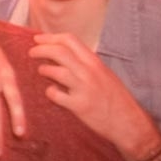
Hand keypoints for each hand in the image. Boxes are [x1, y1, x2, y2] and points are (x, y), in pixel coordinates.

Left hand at [29, 33, 159, 159]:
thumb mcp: (104, 74)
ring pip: (56, 71)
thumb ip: (85, 64)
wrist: (129, 123)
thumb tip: (63, 55)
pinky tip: (51, 92)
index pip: (70, 40)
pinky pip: (56, 95)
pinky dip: (50, 92)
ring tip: (41, 71)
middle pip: (59, 52)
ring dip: (44, 70)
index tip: (38, 39)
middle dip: (41, 49)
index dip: (50, 37)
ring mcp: (84, 89)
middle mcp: (90, 72)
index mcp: (95, 62)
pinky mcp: (79, 106)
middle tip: (31, 52)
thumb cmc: (115, 99)